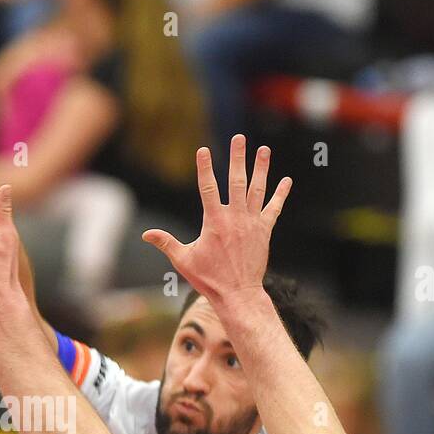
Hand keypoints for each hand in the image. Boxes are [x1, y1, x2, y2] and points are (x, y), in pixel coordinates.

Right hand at [142, 135, 290, 311]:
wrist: (238, 294)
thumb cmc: (209, 279)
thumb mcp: (183, 260)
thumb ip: (166, 243)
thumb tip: (146, 235)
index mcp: (214, 221)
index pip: (208, 187)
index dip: (205, 168)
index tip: (203, 150)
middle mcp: (235, 217)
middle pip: (236, 181)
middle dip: (237, 158)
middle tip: (238, 138)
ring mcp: (252, 223)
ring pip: (257, 189)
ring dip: (261, 168)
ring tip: (264, 150)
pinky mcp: (264, 231)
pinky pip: (274, 209)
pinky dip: (280, 194)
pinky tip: (287, 180)